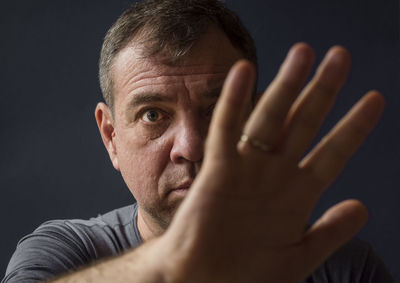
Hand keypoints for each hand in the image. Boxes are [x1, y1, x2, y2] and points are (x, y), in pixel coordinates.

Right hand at [157, 43, 384, 282]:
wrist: (204, 282)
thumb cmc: (248, 276)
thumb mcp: (299, 256)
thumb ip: (330, 231)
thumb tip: (363, 207)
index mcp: (297, 195)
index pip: (333, 151)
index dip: (355, 125)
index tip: (375, 98)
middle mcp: (274, 175)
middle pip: (304, 123)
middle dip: (323, 90)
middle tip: (340, 56)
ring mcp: (246, 170)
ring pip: (269, 118)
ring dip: (286, 85)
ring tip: (303, 53)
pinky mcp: (217, 170)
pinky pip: (225, 129)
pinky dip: (232, 101)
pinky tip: (243, 72)